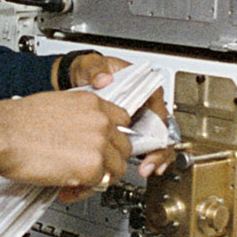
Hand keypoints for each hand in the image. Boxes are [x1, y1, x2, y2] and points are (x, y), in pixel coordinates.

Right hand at [0, 91, 129, 198]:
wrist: (2, 134)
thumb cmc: (16, 122)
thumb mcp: (56, 107)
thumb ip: (77, 120)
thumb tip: (81, 138)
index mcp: (91, 102)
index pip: (122, 121)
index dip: (112, 139)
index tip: (104, 148)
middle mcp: (100, 120)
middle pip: (124, 146)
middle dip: (108, 161)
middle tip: (90, 170)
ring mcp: (99, 142)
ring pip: (117, 168)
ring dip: (100, 179)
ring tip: (77, 183)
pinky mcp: (92, 166)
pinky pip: (101, 185)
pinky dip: (85, 191)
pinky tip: (68, 188)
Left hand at [63, 53, 176, 178]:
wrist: (76, 78)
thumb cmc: (89, 70)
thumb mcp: (91, 65)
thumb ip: (96, 70)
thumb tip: (103, 79)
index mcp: (144, 88)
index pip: (160, 113)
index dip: (159, 133)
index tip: (152, 146)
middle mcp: (145, 105)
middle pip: (161, 133)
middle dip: (157, 153)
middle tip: (147, 167)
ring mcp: (138, 119)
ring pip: (153, 143)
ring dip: (151, 159)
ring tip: (143, 171)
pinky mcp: (128, 131)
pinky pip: (139, 147)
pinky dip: (137, 159)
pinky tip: (134, 169)